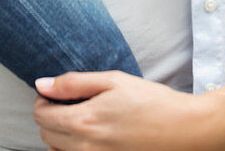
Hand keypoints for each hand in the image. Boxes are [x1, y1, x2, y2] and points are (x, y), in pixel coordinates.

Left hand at [33, 70, 224, 150]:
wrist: (183, 129)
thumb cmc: (150, 101)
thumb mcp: (112, 80)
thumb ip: (73, 83)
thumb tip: (41, 84)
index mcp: (84, 121)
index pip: (42, 116)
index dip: (44, 100)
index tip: (55, 92)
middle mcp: (85, 148)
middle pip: (46, 134)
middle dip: (50, 116)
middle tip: (68, 102)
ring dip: (60, 134)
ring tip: (80, 117)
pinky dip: (73, 149)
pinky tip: (90, 134)